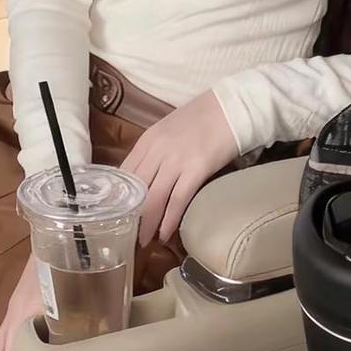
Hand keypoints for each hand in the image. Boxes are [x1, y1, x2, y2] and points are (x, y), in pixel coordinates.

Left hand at [120, 90, 239, 245]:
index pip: (124, 173)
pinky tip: (165, 234)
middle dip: (130, 215)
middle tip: (126, 235)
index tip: (117, 216)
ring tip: (143, 242)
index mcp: (148, 140)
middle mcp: (157, 150)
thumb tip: (145, 178)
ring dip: (147, 224)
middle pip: (136, 189)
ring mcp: (176, 159)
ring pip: (154, 198)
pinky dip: (169, 220)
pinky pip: (177, 200)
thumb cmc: (202, 118)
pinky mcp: (197, 169)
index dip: (119, 197)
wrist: (232, 108)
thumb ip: (154, 151)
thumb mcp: (168, 130)